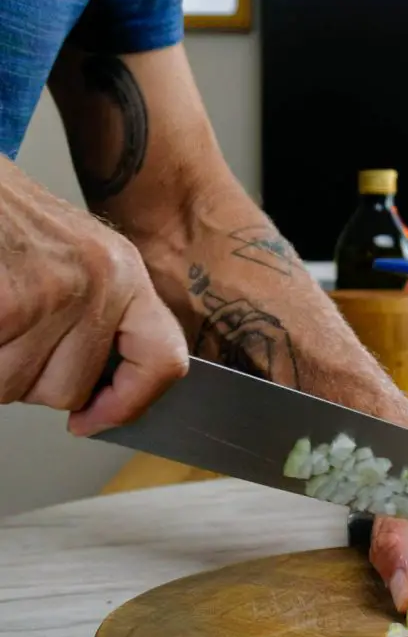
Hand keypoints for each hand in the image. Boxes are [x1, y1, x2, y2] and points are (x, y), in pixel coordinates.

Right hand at [0, 165, 188, 434]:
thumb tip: (98, 403)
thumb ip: (99, 319)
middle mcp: (100, 282)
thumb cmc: (8, 218)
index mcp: (125, 272)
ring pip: (15, 387)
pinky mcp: (4, 304)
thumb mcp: (78, 256)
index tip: (92, 419)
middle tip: (11, 327)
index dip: (129, 403)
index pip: (163, 360)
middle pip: (68, 390)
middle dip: (28, 375)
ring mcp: (50, 293)